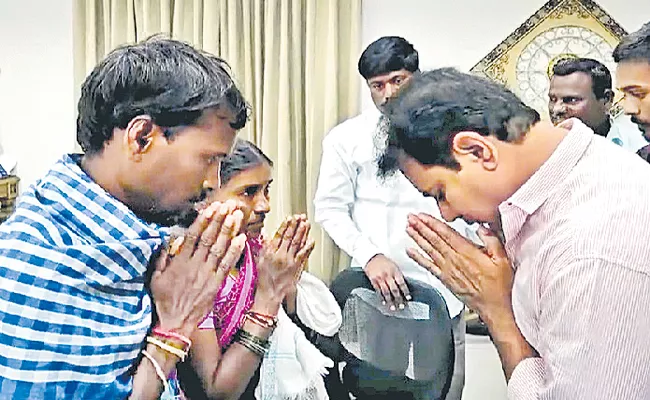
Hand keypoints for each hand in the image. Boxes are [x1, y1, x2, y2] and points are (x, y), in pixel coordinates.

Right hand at [149, 200, 246, 336]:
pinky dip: (235, 251)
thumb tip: (168, 239)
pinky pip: (227, 265)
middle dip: (219, 219)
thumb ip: (162, 257)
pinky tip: (242, 238)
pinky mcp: (216, 284)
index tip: (211, 207)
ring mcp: (206, 274)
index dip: (204, 220)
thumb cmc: (163, 300)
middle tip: (228, 204)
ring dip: (229, 230)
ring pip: (220, 248)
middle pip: (209, 237)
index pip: (193, 235)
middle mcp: (195, 264)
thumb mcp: (155, 277)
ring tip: (237, 214)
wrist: (174, 323)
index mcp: (180, 261)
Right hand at [255, 215, 314, 313]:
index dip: (285, 225)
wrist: (269, 295)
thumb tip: (265, 235)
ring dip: (302, 232)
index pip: (279, 235)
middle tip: (300, 217)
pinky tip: (311, 239)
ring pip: (297, 243)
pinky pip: (304, 254)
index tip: (289, 218)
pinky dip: (308, 246)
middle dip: (295, 225)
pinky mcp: (297, 267)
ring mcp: (290, 261)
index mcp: (270, 252)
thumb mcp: (258, 260)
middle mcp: (280, 255)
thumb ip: (263, 246)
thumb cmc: (263, 280)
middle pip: (289, 237)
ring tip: (306, 223)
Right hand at [365, 254, 410, 309]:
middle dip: (398, 299)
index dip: (405, 292)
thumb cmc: (384, 261)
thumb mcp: (394, 266)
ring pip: (386, 292)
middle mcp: (388, 275)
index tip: (408, 298)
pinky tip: (384, 302)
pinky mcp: (373, 280)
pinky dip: (381, 298)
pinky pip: (378, 291)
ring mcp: (380, 278)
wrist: (371, 256)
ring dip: (390, 301)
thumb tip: (404, 287)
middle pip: (394, 289)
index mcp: (395, 271)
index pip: (402, 283)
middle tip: (401, 306)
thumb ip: (398, 276)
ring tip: (393, 308)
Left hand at [405, 213, 512, 317]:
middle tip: (411, 218)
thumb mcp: (502, 260)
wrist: (494, 307)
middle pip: (434, 240)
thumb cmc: (499, 285)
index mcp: (467, 253)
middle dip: (421, 227)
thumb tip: (482, 228)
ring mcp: (448, 270)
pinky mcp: (445, 279)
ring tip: (408, 229)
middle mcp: (454, 260)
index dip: (432, 223)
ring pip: (429, 250)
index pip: (446, 234)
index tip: (423, 216)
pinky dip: (418, 258)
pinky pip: (428, 266)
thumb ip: (492, 241)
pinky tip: (410, 252)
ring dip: (417, 239)